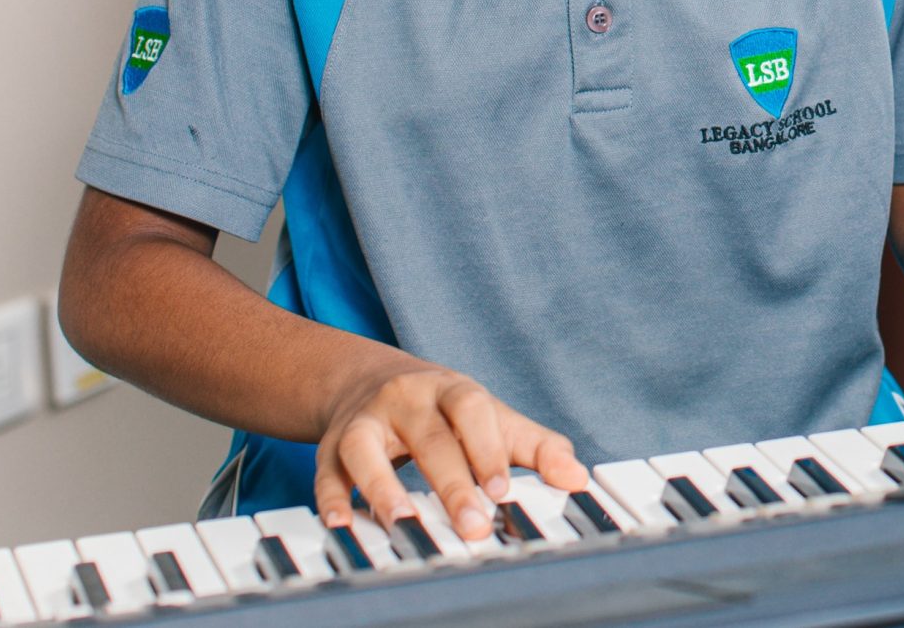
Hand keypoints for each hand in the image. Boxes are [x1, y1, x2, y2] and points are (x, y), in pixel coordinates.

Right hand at [313, 359, 583, 538]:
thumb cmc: (446, 410)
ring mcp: (364, 420)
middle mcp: (406, 399)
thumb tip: (578, 477)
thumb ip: (535, 447)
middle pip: (428, 437)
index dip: (487, 449)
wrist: (373, 379)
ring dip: (382, 486)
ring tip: (402, 523)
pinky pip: (325, 469)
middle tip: (471, 525)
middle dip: (451, 483)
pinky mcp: (330, 445)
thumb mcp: (492, 418)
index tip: (503, 492)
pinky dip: (332, 497)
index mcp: (451, 390)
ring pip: (365, 447)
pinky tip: (343, 523)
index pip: (472, 410)